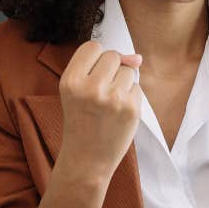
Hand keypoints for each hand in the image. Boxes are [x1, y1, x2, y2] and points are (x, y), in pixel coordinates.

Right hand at [57, 40, 142, 185]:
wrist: (86, 160)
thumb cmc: (81, 122)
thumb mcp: (77, 91)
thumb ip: (100, 66)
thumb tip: (137, 58)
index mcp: (71, 81)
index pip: (92, 47)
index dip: (95, 59)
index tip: (92, 76)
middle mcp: (91, 88)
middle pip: (113, 56)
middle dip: (111, 70)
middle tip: (100, 94)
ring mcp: (113, 99)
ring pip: (129, 70)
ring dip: (123, 83)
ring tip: (109, 104)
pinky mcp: (131, 109)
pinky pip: (137, 87)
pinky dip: (131, 97)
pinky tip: (119, 113)